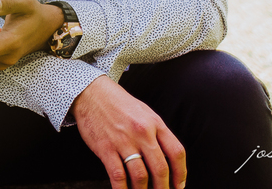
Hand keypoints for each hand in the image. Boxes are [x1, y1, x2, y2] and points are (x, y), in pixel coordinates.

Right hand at [72, 76, 186, 188]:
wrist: (91, 93)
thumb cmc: (119, 104)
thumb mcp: (145, 113)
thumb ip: (157, 133)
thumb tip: (167, 160)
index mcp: (155, 123)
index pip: (176, 152)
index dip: (180, 173)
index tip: (179, 185)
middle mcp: (142, 132)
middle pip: (160, 168)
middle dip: (163, 188)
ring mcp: (123, 141)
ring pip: (140, 176)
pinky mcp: (105, 148)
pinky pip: (118, 175)